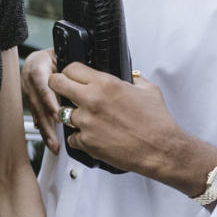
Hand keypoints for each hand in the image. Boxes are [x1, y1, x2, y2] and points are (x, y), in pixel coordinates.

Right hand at [21, 49, 61, 152]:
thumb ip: (71, 68)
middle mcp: (29, 80)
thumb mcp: (64, 54)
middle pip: (37, 104)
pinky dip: (44, 129)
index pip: (42, 84)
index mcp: (37, 65)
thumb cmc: (57, 54)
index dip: (48, 100)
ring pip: (36, 113)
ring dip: (46, 131)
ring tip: (54, 145)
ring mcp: (27, 91)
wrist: (42, 56)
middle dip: (47, 124)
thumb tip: (88, 79)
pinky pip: (37, 116)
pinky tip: (49, 139)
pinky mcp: (30, 100)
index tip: (57, 114)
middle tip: (56, 139)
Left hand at [50, 64, 214, 192]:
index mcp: (105, 84)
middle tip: (63, 91)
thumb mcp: (148, 90)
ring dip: (71, 115)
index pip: (71, 68)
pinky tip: (93, 136)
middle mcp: (92, 100)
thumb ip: (134, 80)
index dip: (70, 72)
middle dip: (58, 85)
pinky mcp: (86, 142)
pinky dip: (79, 137)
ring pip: (62, 113)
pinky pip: (72, 137)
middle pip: (57, 84)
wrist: (159, 148)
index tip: (71, 76)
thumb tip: (130, 77)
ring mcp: (86, 122)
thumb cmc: (156, 121)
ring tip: (86, 119)